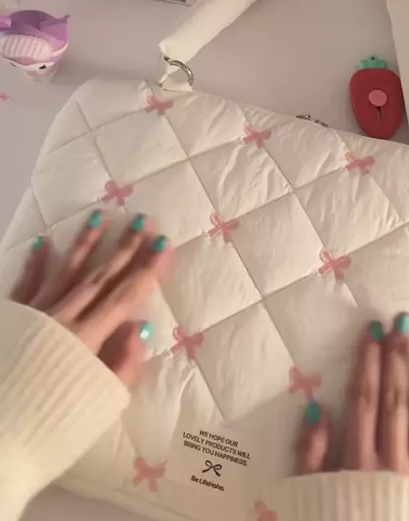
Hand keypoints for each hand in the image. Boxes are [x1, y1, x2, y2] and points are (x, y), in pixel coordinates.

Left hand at [10, 212, 171, 387]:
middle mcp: (62, 318)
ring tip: (99, 215)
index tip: (164, 243)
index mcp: (86, 338)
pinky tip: (43, 242)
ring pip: (65, 271)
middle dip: (123, 248)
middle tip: (142, 220)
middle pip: (99, 277)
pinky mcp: (11, 316)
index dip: (146, 269)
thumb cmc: (50, 423)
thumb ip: (122, 366)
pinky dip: (35, 263)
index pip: (124, 296)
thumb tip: (142, 327)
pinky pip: (26, 284)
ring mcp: (35, 313)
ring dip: (85, 243)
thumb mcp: (96, 404)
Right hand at [299, 315, 408, 500]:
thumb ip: (309, 455)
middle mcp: (391, 463)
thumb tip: (317, 407)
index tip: (372, 329)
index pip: (363, 398)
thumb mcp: (308, 497)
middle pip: (394, 401)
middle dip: (397, 359)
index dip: (367, 362)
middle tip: (404, 321)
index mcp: (357, 459)